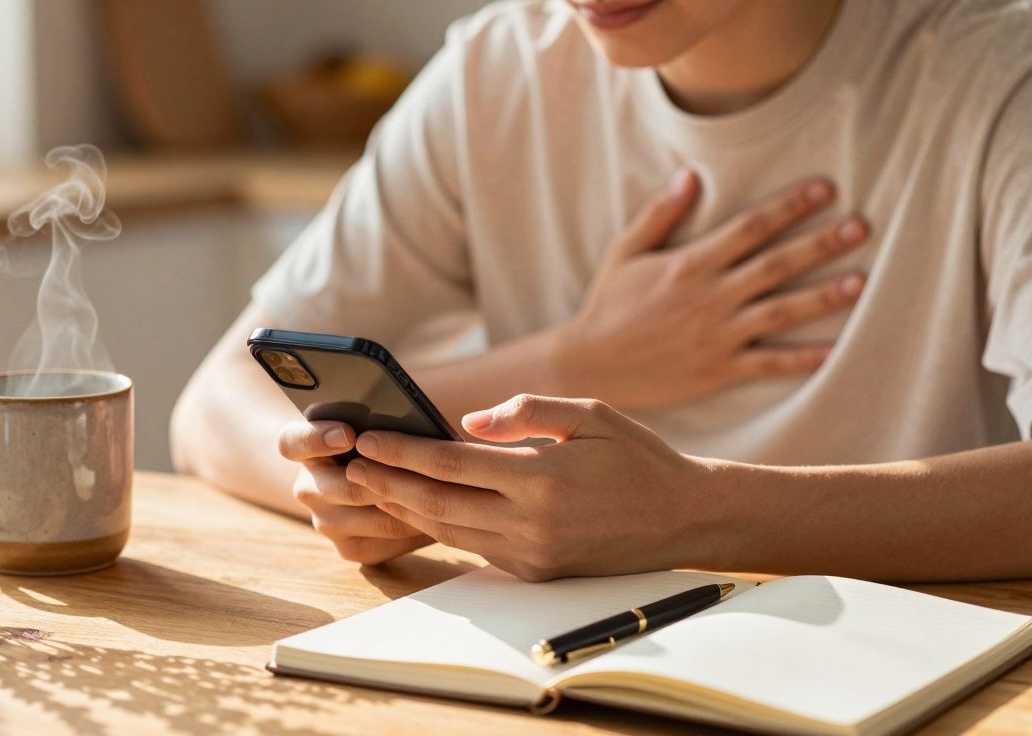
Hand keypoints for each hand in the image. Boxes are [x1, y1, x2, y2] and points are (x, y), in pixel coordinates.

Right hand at [278, 419, 432, 564]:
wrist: (369, 476)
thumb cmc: (376, 437)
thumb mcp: (370, 420)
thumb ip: (378, 416)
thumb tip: (407, 417)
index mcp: (301, 447)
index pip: (292, 442)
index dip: (317, 438)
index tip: (349, 433)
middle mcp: (307, 488)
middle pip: (340, 488)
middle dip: (381, 478)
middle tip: (412, 468)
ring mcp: (326, 522)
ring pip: (372, 519)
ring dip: (409, 505)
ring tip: (445, 491)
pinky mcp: (349, 549)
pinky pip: (387, 541)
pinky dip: (416, 527)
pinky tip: (442, 514)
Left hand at [345, 395, 719, 581]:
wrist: (681, 519)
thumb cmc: (637, 457)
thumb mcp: (591, 414)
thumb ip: (528, 411)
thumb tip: (466, 421)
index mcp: (542, 477)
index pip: (451, 464)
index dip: (403, 451)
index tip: (368, 438)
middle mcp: (532, 522)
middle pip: (436, 503)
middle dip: (386, 482)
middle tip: (350, 465)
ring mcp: (532, 553)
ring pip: (448, 531)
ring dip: (403, 508)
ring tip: (369, 486)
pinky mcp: (535, 571)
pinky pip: (474, 547)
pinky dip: (439, 527)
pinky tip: (416, 508)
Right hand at [556, 171, 868, 407]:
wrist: (590, 365)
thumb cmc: (608, 305)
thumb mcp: (626, 252)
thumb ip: (660, 213)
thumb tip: (691, 175)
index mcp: (690, 264)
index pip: (750, 227)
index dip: (790, 205)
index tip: (826, 188)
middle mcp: (710, 296)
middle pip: (776, 264)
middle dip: (821, 244)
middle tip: (861, 227)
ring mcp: (717, 334)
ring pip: (781, 311)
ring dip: (823, 296)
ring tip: (861, 282)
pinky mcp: (719, 369)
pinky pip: (769, 362)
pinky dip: (803, 358)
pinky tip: (835, 349)